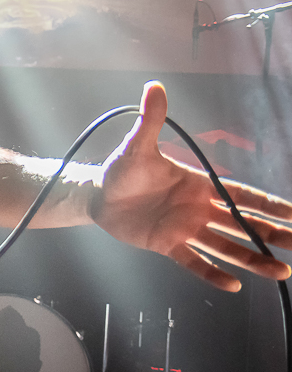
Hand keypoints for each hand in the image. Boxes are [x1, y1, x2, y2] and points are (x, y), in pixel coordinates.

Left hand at [94, 81, 291, 291]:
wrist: (98, 195)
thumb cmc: (122, 169)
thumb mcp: (137, 146)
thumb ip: (151, 120)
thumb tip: (154, 86)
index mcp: (200, 185)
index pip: (244, 196)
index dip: (271, 204)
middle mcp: (199, 209)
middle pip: (244, 224)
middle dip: (273, 234)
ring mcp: (186, 229)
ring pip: (226, 246)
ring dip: (252, 258)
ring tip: (281, 272)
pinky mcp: (167, 245)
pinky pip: (194, 261)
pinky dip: (211, 272)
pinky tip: (233, 285)